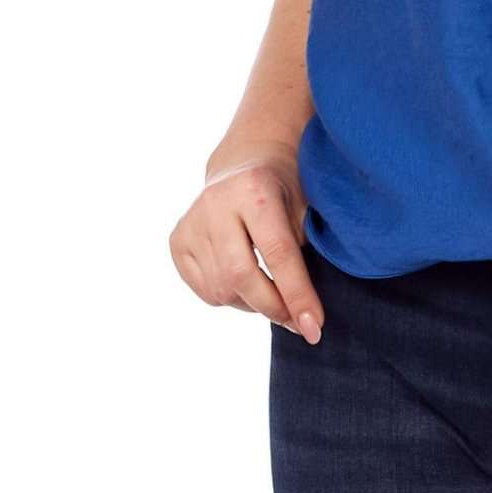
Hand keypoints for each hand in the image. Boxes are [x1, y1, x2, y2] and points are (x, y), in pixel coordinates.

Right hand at [169, 149, 323, 341]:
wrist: (244, 164)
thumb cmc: (286, 191)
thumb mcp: (306, 209)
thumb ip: (306, 254)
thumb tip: (307, 318)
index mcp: (255, 189)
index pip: (278, 253)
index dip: (298, 295)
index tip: (314, 328)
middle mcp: (216, 203)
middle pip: (241, 277)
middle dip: (273, 308)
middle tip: (297, 322)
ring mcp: (191, 222)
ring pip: (222, 290)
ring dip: (254, 304)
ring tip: (272, 291)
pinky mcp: (177, 240)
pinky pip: (206, 291)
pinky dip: (231, 298)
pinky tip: (245, 281)